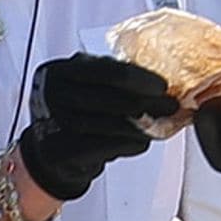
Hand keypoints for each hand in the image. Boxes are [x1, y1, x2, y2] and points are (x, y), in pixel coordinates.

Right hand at [17, 54, 174, 199]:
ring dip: (142, 125)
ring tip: (162, 122)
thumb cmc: (74, 110)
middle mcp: (54, 93)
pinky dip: (129, 144)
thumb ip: (114, 79)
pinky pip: (105, 147)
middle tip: (170, 105)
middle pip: (110, 98)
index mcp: (61, 70)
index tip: (162, 85)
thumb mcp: (87, 84)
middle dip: (147, 103)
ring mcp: (54, 123)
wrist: (50, 149)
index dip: (139, 78)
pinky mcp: (60, 150)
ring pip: (110, 124)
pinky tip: (142, 139)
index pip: (106, 70)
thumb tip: (162, 83)